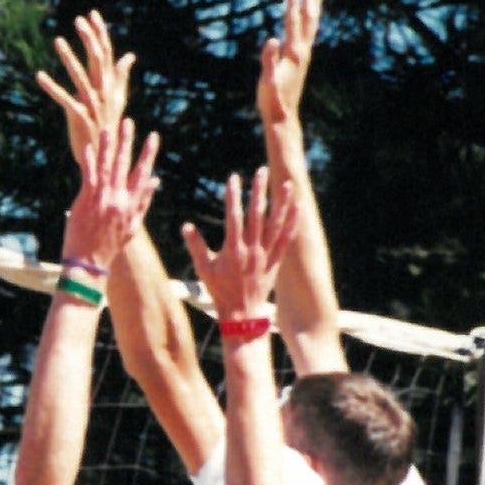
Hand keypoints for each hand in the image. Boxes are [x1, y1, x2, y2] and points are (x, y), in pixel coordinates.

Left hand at [36, 10, 133, 156]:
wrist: (104, 157)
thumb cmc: (106, 125)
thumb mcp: (116, 98)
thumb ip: (120, 75)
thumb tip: (128, 56)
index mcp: (110, 86)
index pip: (107, 54)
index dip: (100, 34)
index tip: (91, 14)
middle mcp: (104, 92)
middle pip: (98, 60)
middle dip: (89, 39)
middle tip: (78, 20)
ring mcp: (93, 105)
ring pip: (81, 77)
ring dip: (69, 58)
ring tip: (57, 40)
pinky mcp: (80, 118)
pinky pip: (65, 99)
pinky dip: (52, 87)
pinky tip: (39, 75)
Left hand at [60, 119, 160, 272]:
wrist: (89, 262)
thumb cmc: (110, 244)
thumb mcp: (133, 225)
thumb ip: (144, 201)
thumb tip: (156, 181)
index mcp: (132, 205)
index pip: (143, 174)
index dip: (148, 154)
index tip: (153, 137)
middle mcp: (119, 199)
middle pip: (124, 165)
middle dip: (127, 142)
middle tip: (128, 122)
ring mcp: (102, 199)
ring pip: (106, 166)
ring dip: (107, 146)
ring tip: (109, 128)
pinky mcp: (85, 200)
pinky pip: (88, 175)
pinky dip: (89, 161)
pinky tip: (89, 147)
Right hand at [182, 167, 299, 321]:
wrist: (242, 313)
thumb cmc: (219, 291)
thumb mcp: (203, 269)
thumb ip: (196, 246)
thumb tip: (186, 226)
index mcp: (233, 250)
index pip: (233, 217)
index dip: (233, 196)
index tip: (234, 178)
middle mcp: (252, 249)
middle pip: (257, 215)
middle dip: (259, 191)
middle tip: (261, 171)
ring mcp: (266, 254)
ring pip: (276, 223)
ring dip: (282, 202)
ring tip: (286, 183)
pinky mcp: (276, 260)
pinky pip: (286, 238)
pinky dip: (292, 222)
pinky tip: (297, 207)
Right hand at [255, 0, 322, 131]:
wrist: (283, 116)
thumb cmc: (272, 99)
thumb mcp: (267, 80)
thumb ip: (269, 59)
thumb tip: (271, 39)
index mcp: (294, 52)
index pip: (294, 21)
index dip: (292, 2)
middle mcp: (303, 50)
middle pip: (308, 17)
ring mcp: (304, 54)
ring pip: (312, 23)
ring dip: (313, 4)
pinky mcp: (301, 59)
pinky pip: (309, 32)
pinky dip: (310, 19)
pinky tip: (308, 15)